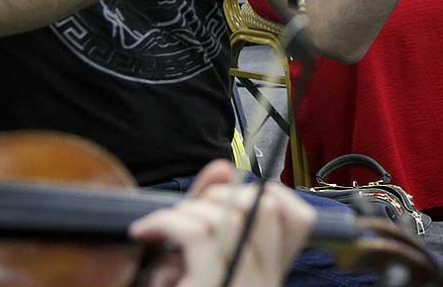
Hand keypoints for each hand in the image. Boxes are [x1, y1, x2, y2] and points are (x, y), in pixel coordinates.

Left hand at [130, 160, 314, 286]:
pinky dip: (164, 222)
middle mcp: (264, 284)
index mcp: (268, 281)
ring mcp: (242, 285)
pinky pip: (196, 231)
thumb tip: (222, 167)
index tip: (230, 197)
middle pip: (264, 207)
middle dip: (222, 196)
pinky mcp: (211, 286)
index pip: (298, 219)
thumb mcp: (196, 263)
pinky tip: (144, 232)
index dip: (267, 193)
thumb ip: (211, 217)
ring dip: (187, 210)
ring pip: (227, 216)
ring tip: (161, 229)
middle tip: (188, 215)